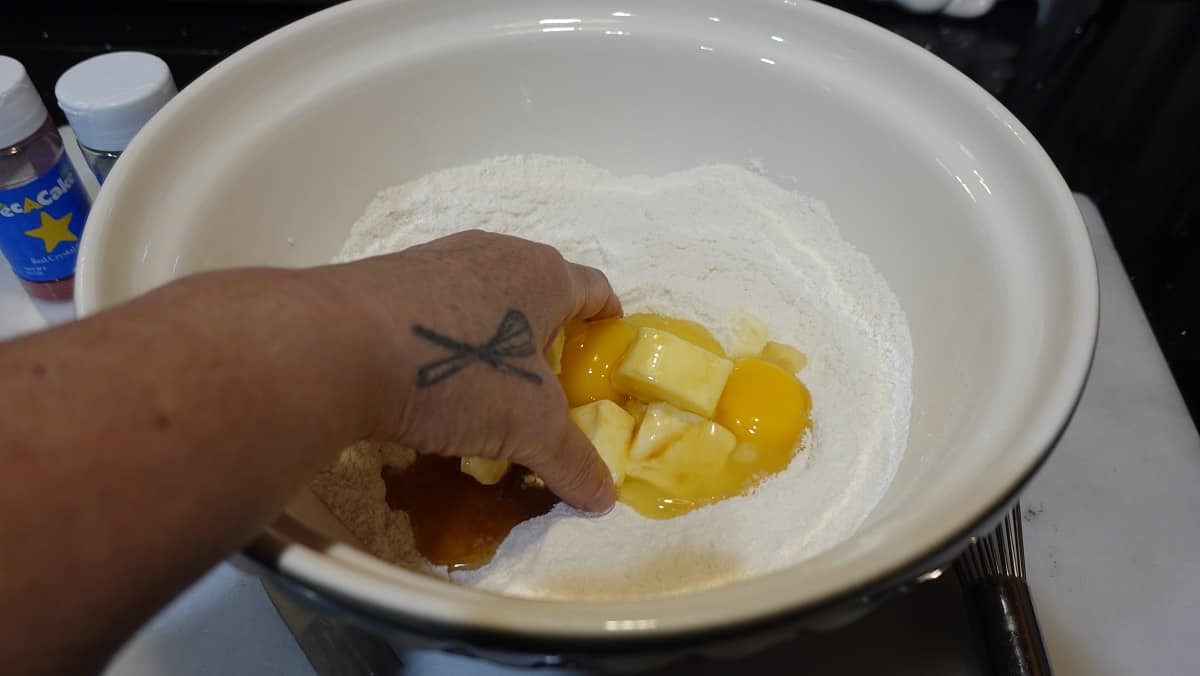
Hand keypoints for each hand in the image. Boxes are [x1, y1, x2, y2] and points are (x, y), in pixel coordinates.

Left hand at [324, 230, 621, 511]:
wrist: (334, 347)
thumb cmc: (458, 372)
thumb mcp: (528, 428)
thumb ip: (571, 460)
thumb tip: (603, 498)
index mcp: (542, 273)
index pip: (596, 291)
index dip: (607, 329)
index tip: (602, 364)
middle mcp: (492, 253)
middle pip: (537, 294)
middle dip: (546, 341)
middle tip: (545, 393)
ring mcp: (435, 259)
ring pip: (483, 300)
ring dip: (491, 340)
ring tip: (485, 395)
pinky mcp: (387, 278)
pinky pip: (435, 310)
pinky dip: (445, 342)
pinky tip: (429, 387)